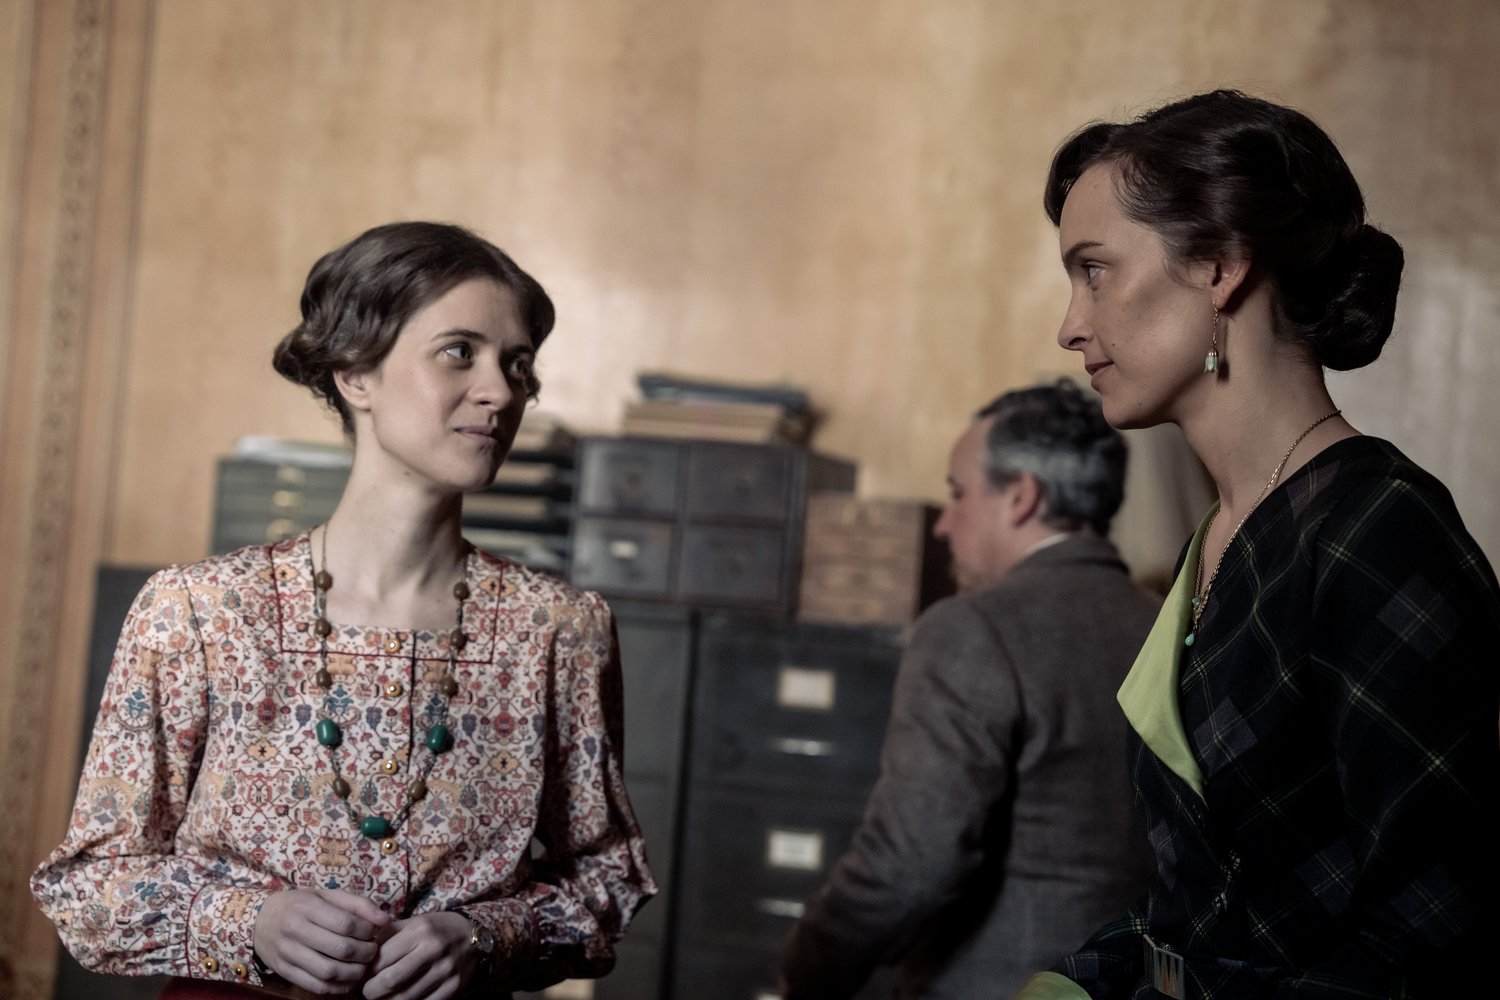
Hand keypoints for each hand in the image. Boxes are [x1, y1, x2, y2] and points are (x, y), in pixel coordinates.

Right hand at [253, 888, 391, 993]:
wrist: (259, 920)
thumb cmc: (301, 905)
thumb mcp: (327, 896)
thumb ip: (358, 904)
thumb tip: (386, 920)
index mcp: (308, 907)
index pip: (346, 924)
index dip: (367, 931)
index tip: (374, 932)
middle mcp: (295, 930)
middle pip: (341, 949)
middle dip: (365, 953)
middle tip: (372, 951)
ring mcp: (287, 953)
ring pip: (329, 972)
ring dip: (354, 973)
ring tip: (362, 966)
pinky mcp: (284, 971)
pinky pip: (315, 985)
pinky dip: (337, 987)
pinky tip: (348, 979)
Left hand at [362, 911, 476, 999]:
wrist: (472, 936)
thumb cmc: (434, 929)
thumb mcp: (412, 923)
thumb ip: (387, 937)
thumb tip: (361, 956)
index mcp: (419, 930)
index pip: (381, 958)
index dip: (367, 971)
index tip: (363, 975)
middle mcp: (433, 949)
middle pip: (391, 980)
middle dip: (372, 991)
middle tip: (367, 991)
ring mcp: (445, 970)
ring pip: (405, 997)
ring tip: (382, 997)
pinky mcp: (453, 987)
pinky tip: (400, 999)